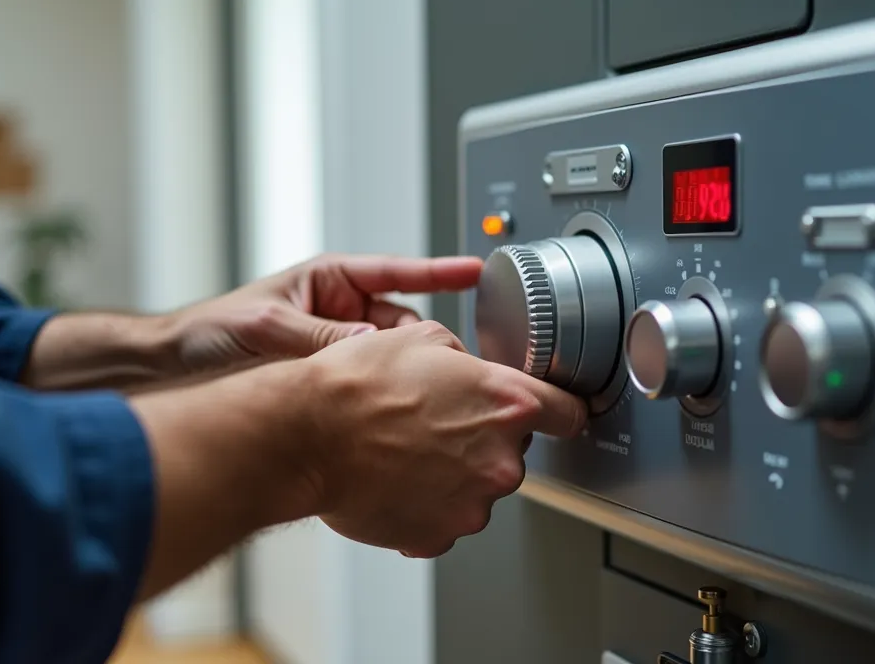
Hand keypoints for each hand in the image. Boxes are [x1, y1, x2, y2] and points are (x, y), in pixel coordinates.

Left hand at [168, 254, 482, 373]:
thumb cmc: (209, 333)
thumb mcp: (268, 329)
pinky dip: (380, 397)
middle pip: (402, 324)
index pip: (395, 271)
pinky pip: (368, 385)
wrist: (174, 370)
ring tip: (420, 391)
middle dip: (423, 343)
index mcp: (328, 281)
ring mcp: (336, 347)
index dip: (438, 272)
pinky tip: (391, 413)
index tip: (474, 271)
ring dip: (402, 374)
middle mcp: (338, 312)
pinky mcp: (329, 381)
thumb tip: (369, 349)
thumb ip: (320, 339)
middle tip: (445, 364)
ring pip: (390, 359)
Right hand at [301, 320, 587, 557]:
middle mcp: (500, 460)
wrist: (306, 437)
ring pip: (477, 487)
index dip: (557, 410)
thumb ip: (465, 360)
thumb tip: (471, 371)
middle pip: (513, 452)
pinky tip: (396, 478)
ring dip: (453, 473)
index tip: (552, 414)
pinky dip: (426, 502)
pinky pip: (445, 517)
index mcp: (507, 404)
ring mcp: (472, 505)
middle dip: (483, 439)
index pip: (568, 414)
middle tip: (434, 422)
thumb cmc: (356, 385)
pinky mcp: (440, 536)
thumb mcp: (421, 338)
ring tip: (405, 449)